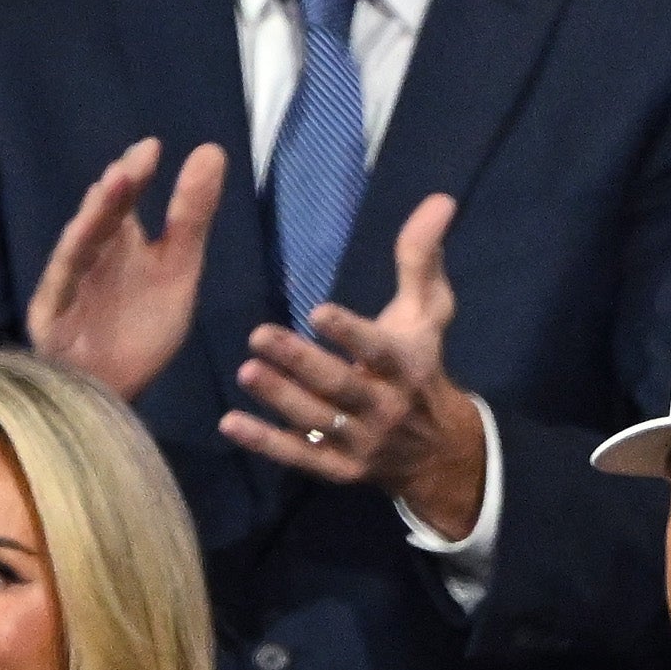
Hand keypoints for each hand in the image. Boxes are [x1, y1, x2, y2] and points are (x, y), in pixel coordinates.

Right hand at [27, 138, 220, 403]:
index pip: (126, 203)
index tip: (154, 147)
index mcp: (120, 244)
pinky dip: (71, 262)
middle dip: (117, 191)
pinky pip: (62, 286)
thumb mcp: (179, 269)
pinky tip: (82, 235)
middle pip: (102, 218)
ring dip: (95, 216)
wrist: (115, 389)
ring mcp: (69, 284)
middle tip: (137, 161)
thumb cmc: (142, 329)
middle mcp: (92, 256)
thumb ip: (192, 216)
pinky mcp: (52, 314)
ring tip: (113, 185)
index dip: (136, 175)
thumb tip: (213, 149)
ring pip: (80, 244)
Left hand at [226, 195, 492, 536]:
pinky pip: (301, 457)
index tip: (318, 311)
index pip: (378, 350)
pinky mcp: (339, 470)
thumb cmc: (422, 367)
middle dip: (301, 363)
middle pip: (341, 386)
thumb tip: (438, 199)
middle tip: (257, 335)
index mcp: (407, 367)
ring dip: (281, 398)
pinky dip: (266, 443)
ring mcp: (362, 443)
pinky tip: (231, 423)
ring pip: (318, 422)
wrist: (438, 452)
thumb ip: (422, 259)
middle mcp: (385, 407)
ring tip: (247, 371)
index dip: (350, 333)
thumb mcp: (429, 315)